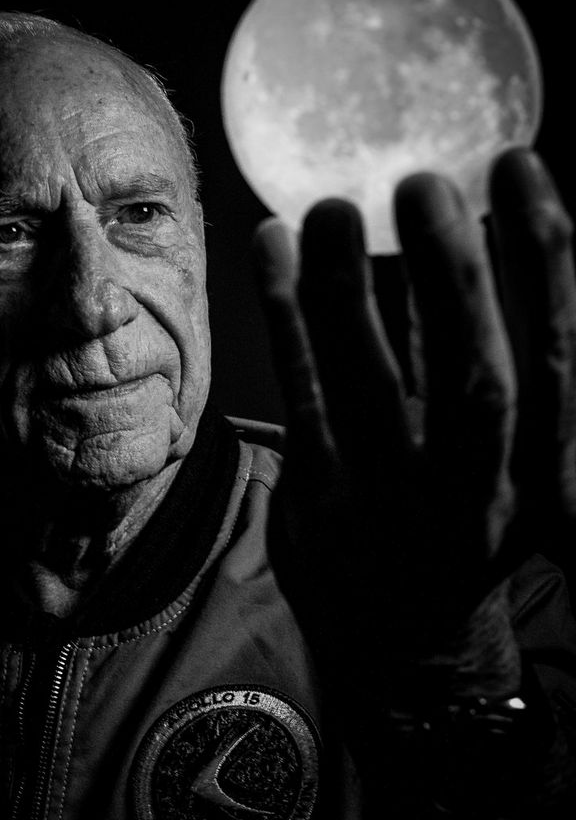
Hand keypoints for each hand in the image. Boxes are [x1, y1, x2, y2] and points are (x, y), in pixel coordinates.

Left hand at [252, 148, 574, 724]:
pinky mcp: (321, 501)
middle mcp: (475, 494)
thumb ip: (494, 373)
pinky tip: (273, 247)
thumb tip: (468, 247)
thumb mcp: (514, 474)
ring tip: (334, 205)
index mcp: (543, 479)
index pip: (555, 360)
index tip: (521, 167)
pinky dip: (287, 318)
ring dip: (350, 288)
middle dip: (454, 275)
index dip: (545, 264)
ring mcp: (394, 504)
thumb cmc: (466, 530)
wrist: (410, 652)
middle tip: (424, 182)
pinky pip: (303, 397)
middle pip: (474, 378)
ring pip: (374, 385)